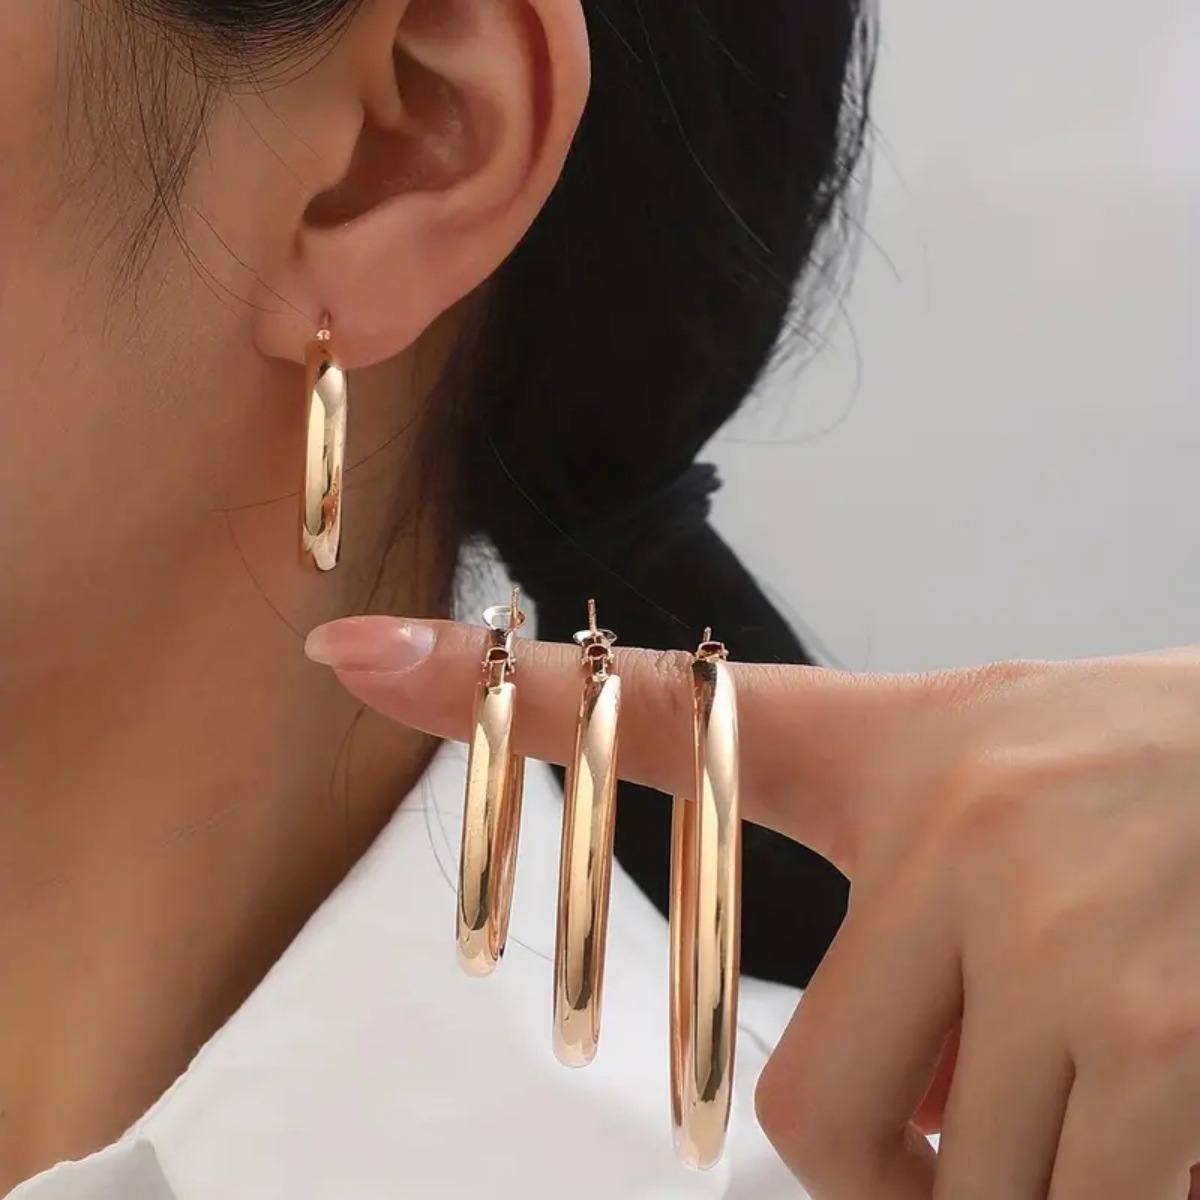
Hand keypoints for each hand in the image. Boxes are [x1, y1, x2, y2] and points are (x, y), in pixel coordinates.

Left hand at [306, 618, 1199, 1198]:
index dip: (505, 695)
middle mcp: (965, 834)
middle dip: (884, 1163)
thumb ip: (874, 865)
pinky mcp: (1172, 1046)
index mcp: (904, 758)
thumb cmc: (1152, 776)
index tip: (357, 647)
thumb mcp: (983, 759)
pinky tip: (1141, 1117)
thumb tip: (819, 1050)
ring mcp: (1072, 944)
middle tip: (961, 1125)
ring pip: (951, 1187)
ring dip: (1008, 1182)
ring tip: (1087, 1090)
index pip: (670, 717)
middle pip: (812, 1110)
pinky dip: (1089, 1196)